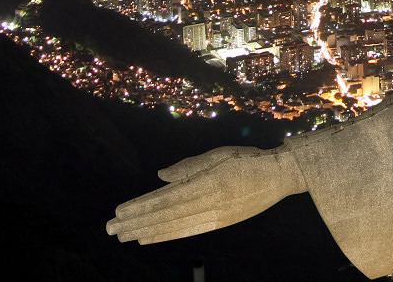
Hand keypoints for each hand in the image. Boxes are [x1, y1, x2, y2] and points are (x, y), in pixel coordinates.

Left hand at [107, 144, 304, 243]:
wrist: (281, 176)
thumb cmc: (249, 160)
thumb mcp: (219, 155)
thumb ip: (189, 166)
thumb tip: (160, 177)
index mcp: (207, 183)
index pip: (166, 198)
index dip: (141, 207)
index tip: (120, 212)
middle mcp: (208, 203)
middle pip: (165, 216)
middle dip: (136, 223)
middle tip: (111, 228)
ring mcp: (215, 216)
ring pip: (173, 226)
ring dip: (146, 231)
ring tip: (125, 235)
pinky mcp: (220, 223)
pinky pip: (188, 231)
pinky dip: (166, 235)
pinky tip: (150, 237)